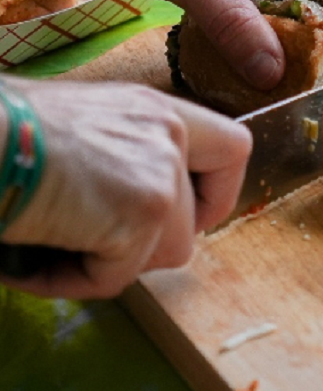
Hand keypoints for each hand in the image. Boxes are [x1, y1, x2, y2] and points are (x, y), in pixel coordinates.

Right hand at [0, 79, 250, 299]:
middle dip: (146, 247)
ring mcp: (160, 173)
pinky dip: (71, 281)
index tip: (187, 218)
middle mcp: (168, 134)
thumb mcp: (79, 125)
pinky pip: (117, 277)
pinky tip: (29, 262)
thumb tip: (120, 204)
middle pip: (195, 222)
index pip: (232, 148)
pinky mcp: (142, 213)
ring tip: (48, 249)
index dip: (216, 194)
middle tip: (92, 247)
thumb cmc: (2, 131)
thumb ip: (121, 152)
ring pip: (162, 255)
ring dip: (106, 264)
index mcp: (155, 109)